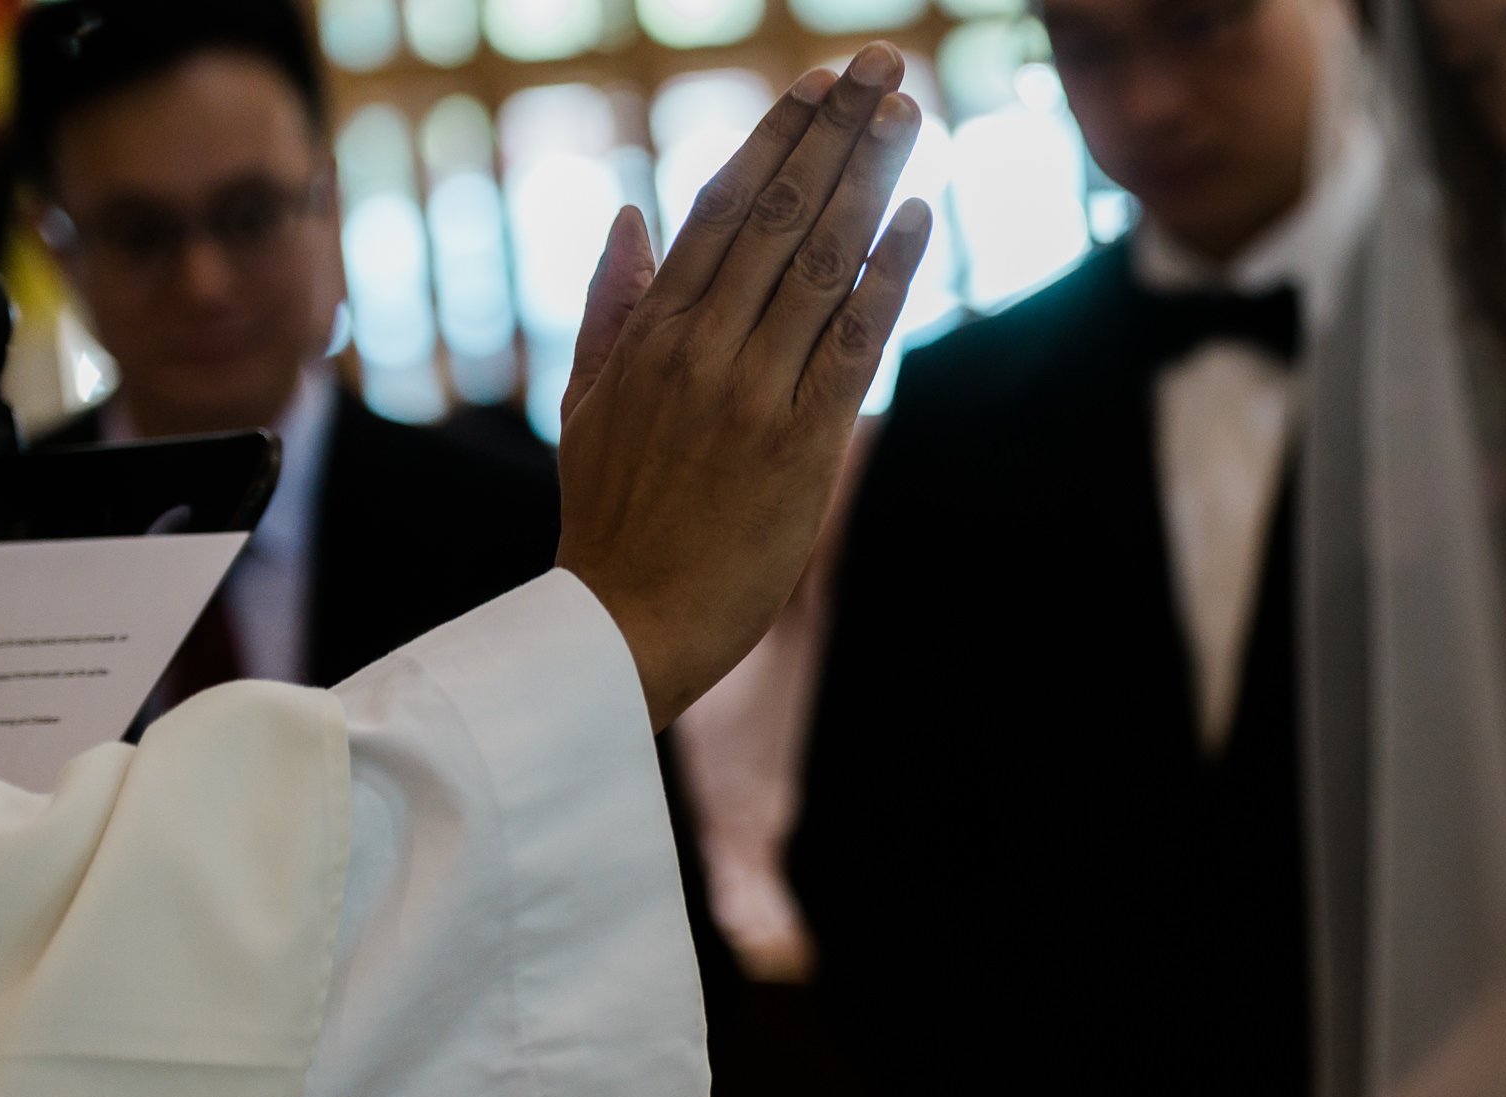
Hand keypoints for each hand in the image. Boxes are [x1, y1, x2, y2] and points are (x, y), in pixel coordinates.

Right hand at [555, 44, 930, 730]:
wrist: (627, 621)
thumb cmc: (612, 517)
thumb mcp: (586, 401)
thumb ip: (611, 303)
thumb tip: (632, 215)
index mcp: (650, 329)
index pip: (721, 206)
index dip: (775, 137)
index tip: (817, 85)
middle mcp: (700, 345)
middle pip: (778, 213)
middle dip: (833, 131)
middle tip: (880, 65)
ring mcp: (750, 390)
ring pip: (819, 262)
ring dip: (870, 181)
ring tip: (907, 115)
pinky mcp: (800, 443)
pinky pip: (853, 341)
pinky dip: (887, 275)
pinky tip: (918, 217)